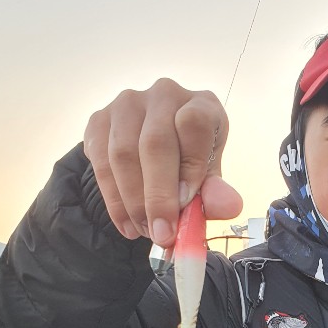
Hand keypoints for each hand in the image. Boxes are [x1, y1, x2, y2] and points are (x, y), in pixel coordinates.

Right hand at [84, 79, 242, 247]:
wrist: (151, 150)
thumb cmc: (189, 162)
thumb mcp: (208, 176)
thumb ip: (216, 191)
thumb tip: (228, 207)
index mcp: (201, 104)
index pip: (194, 124)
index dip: (190, 166)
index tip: (186, 204)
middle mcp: (164, 94)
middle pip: (155, 143)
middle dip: (158, 196)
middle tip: (162, 234)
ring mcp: (127, 104)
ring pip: (123, 154)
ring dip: (133, 202)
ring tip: (146, 231)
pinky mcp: (99, 120)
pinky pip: (100, 162)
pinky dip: (114, 200)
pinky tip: (127, 223)